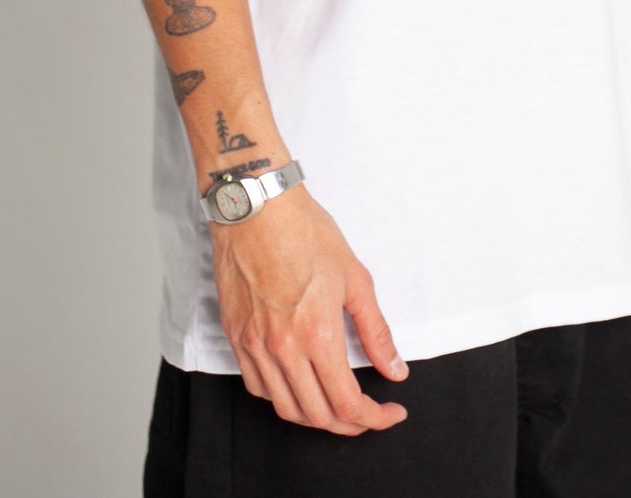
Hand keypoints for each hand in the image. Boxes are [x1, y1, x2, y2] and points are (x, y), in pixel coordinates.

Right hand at [211, 185, 410, 432]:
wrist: (256, 206)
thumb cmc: (304, 231)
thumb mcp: (354, 276)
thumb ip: (375, 330)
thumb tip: (395, 368)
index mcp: (317, 334)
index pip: (348, 403)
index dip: (375, 418)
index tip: (391, 411)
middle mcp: (283, 348)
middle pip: (318, 416)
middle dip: (351, 424)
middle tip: (370, 413)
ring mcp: (255, 345)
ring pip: (285, 409)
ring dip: (316, 417)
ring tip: (336, 406)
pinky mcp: (235, 336)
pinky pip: (257, 387)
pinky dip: (281, 398)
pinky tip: (298, 386)